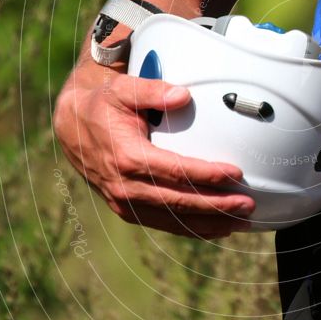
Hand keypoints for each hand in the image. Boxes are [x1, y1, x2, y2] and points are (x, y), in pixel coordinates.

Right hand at [54, 71, 254, 238]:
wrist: (72, 126)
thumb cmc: (104, 104)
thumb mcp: (123, 89)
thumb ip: (153, 91)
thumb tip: (183, 95)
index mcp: (128, 157)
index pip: (176, 171)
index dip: (208, 175)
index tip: (236, 174)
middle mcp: (125, 187)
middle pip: (179, 202)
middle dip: (217, 205)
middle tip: (249, 204)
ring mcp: (125, 202)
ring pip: (174, 220)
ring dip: (210, 223)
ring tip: (242, 222)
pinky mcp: (127, 210)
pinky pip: (164, 224)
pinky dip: (192, 230)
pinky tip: (217, 229)